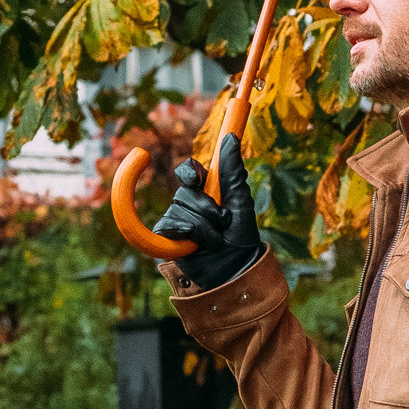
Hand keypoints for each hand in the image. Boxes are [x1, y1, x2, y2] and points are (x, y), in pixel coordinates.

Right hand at [157, 131, 261, 291]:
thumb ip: (233, 171)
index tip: (199, 179)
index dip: (190, 172)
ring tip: (215, 241)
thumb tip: (230, 137)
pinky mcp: (167, 238)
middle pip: (185, 191)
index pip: (188, 171)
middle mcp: (189, 204)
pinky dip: (185, 234)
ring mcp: (177, 221)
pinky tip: (195, 245)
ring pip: (179, 210)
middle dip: (207, 207)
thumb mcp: (241, 202)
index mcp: (206, 192)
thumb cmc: (241, 238)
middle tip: (223, 222)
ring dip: (202, 226)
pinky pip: (166, 226)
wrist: (235, 271)